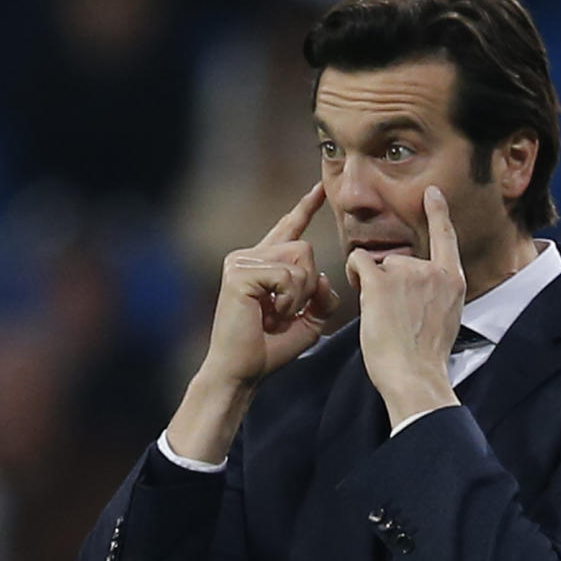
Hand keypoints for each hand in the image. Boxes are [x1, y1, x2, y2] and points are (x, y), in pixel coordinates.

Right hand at [200, 182, 339, 390]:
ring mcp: (240, 261)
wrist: (242, 371)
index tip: (319, 188)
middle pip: (304, 247)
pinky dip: (288, 300)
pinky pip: (286, 275)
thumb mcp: (309, 321)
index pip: (288, 229)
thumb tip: (320, 276)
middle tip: (286, 313)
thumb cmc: (270, 349)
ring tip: (276, 315)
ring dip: (298, 294)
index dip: (305, 208)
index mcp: (264, 264)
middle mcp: (249, 255)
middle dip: (308, 285)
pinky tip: (270, 315)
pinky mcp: (239, 272)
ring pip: (299, 259)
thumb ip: (321, 296)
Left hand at [346, 186, 465, 428]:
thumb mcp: (446, 321)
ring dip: (371, 284)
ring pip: (378, 265)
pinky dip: (353, 272)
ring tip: (381, 316)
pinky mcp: (381, 281)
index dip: (438, 213)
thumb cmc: (425, 360)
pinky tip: (358, 290)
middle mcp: (433, 271)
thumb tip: (416, 292)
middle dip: (389, 283)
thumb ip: (436, 297)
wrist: (415, 377)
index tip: (432, 194)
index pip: (447, 238)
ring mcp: (408, 273)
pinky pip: (358, 260)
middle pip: (399, 260)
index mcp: (453, 282)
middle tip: (392, 317)